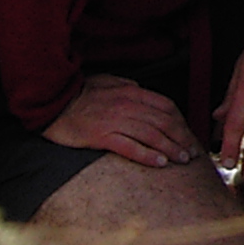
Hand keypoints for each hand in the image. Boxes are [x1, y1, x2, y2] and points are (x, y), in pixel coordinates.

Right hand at [43, 74, 200, 167]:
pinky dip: (147, 155)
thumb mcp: (106, 81)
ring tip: (182, 160)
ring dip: (170, 148)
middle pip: (163, 122)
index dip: (181, 123)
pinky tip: (159, 163)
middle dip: (182, 138)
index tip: (189, 135)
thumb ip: (126, 85)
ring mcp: (114, 121)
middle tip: (192, 153)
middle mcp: (127, 105)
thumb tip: (141, 88)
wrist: (51, 102)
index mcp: (131, 91)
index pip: (166, 107)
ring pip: (151, 135)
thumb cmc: (79, 93)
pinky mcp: (101, 136)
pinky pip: (129, 147)